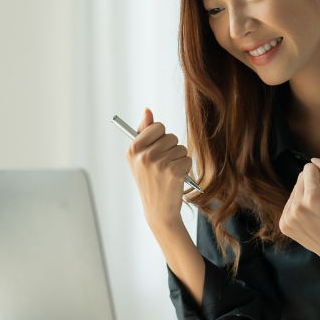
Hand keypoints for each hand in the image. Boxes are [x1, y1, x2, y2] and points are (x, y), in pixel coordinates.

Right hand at [125, 108, 192, 229]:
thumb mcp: (140, 157)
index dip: (161, 138)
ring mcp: (158, 163)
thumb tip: (148, 109)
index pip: (157, 126)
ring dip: (178, 159)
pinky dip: (185, 168)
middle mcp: (143, 155)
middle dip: (171, 149)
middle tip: (162, 166)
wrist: (158, 210)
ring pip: (180, 147)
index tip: (155, 152)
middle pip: (170, 136)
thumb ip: (144, 131)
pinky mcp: (173, 171)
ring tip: (168, 173)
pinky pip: (187, 158)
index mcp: (133, 148)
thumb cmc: (150, 181)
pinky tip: (175, 179)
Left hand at [279, 158, 319, 278]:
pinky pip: (289, 204)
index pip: (308, 168)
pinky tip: (310, 217)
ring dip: (305, 195)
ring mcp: (287, 217)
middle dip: (313, 185)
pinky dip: (299, 206)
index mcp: (312, 198)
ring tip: (318, 211)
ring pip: (294, 190)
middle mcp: (296, 207)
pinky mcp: (283, 224)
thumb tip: (314, 160)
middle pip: (300, 178)